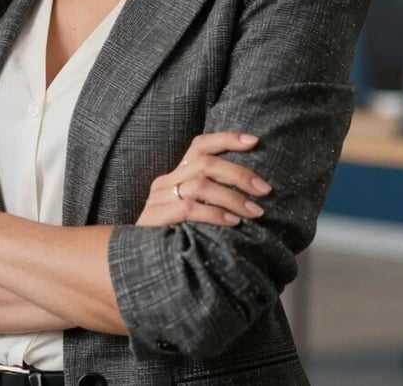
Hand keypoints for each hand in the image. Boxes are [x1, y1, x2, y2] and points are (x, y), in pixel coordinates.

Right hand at [135, 131, 270, 227]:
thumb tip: (253, 195)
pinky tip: (232, 223)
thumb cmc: (174, 236)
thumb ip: (211, 199)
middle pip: (205, 163)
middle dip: (239, 174)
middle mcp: (166, 181)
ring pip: (200, 184)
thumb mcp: (193, 212)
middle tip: (265, 189)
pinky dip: (214, 214)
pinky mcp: (155, 217)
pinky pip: (189, 208)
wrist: (137, 262)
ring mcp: (159, 198)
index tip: (254, 140)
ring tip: (254, 211)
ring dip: (232, 197)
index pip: (200, 145)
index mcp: (176, 174)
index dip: (227, 139)